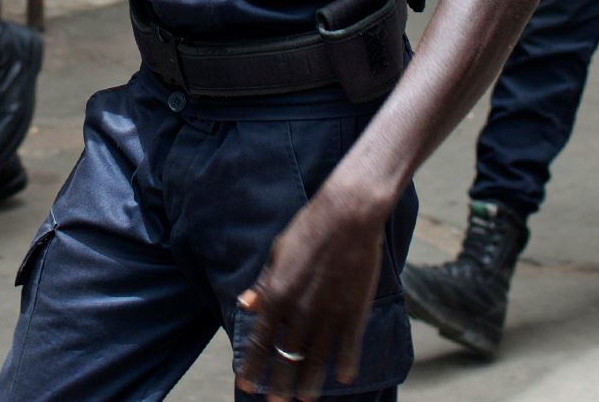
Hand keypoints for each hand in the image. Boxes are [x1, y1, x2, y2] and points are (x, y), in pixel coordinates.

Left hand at [235, 182, 388, 399]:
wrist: (348, 215)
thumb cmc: (310, 227)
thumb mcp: (278, 252)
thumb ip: (264, 283)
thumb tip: (247, 303)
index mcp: (276, 295)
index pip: (258, 341)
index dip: (251, 366)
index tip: (245, 384)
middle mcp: (299, 310)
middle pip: (285, 357)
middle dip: (278, 384)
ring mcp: (328, 313)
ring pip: (315, 359)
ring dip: (308, 383)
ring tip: (303, 399)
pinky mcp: (353, 311)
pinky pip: (348, 346)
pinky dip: (345, 364)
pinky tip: (343, 379)